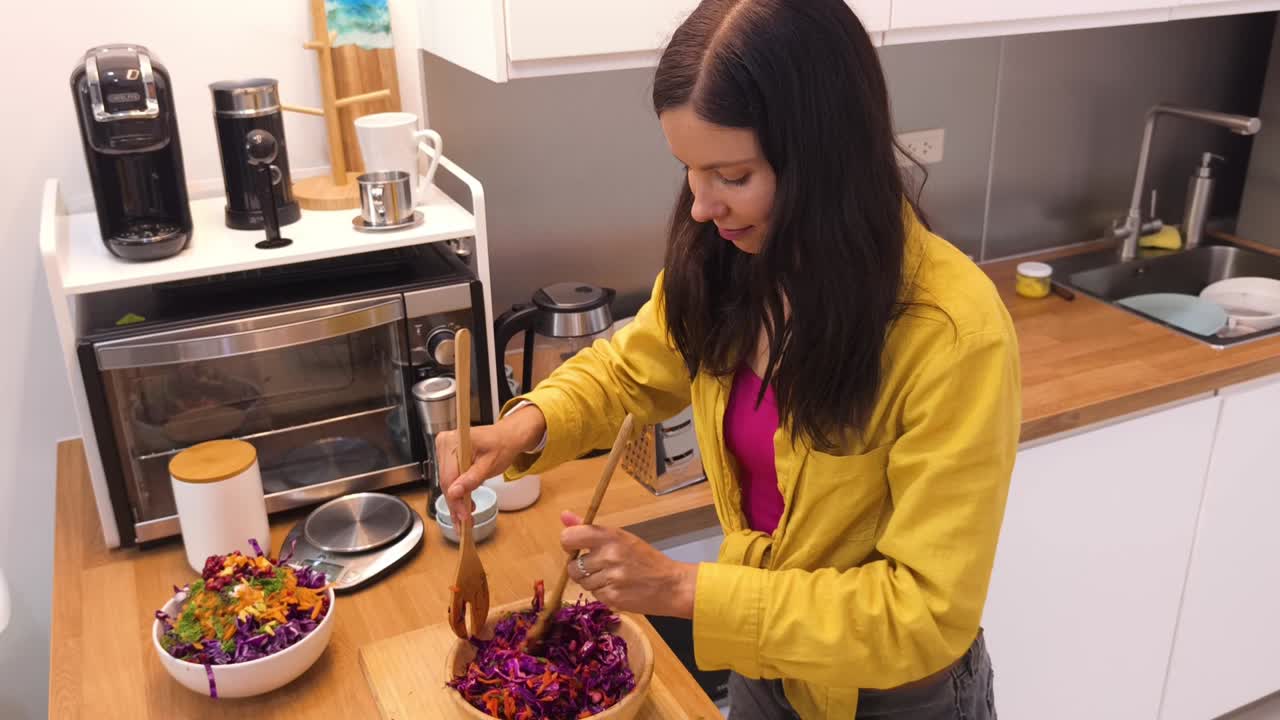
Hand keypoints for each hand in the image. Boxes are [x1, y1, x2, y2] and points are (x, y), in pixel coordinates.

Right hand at [436, 405, 545, 526]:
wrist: (508, 437)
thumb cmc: (502, 446)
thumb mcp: (490, 465)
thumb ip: (472, 479)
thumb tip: (454, 492)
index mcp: (453, 441)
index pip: (449, 477)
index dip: (455, 500)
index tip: (463, 516)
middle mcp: (445, 443)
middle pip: (446, 481)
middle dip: (456, 503)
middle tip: (463, 522)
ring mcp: (445, 449)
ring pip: (447, 482)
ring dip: (456, 500)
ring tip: (465, 517)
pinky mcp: (448, 456)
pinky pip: (450, 477)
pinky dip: (458, 491)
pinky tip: (464, 504)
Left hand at [561, 511, 697, 618]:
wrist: (671, 585)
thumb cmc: (645, 559)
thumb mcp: (621, 537)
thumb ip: (588, 529)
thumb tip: (563, 515)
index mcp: (609, 536)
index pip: (569, 538)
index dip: (569, 544)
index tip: (577, 547)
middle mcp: (608, 556)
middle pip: (572, 566)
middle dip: (582, 568)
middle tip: (600, 566)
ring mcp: (610, 578)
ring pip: (582, 583)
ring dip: (592, 582)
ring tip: (612, 577)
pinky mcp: (613, 598)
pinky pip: (594, 595)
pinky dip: (602, 593)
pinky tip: (618, 588)